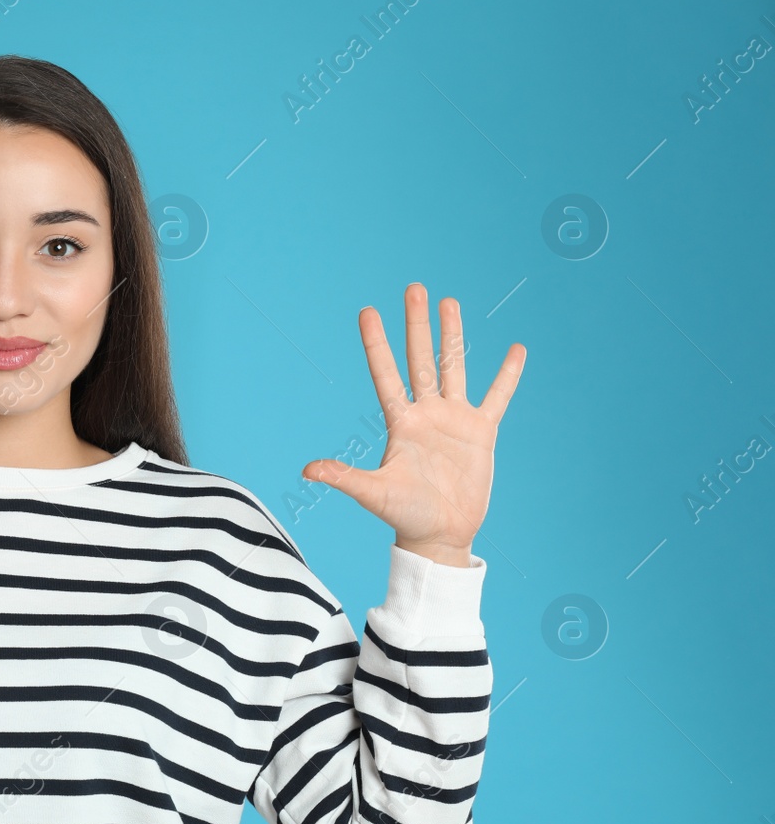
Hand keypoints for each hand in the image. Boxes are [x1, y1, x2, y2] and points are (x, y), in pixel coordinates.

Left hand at [301, 283, 525, 563]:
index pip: (386, 373)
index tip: (367, 311)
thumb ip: (344, 477)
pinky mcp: (481, 433)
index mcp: (400, 422)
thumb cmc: (404, 515)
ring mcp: (454, 420)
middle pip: (421, 359)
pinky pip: (497, 397)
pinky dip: (507, 375)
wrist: (440, 535)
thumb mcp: (373, 493)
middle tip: (414, 288)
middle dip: (417, 324)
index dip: (377, 343)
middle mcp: (425, 413)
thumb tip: (307, 470)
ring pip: (454, 367)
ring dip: (453, 335)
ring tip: (450, 302)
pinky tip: (516, 350)